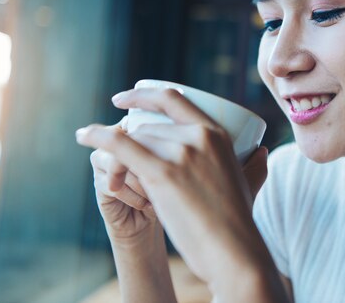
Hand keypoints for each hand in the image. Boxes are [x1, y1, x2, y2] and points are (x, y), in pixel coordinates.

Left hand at [76, 88, 270, 288]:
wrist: (233, 250)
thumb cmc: (238, 222)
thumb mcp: (249, 182)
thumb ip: (255, 164)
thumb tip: (262, 151)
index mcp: (216, 133)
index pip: (173, 99)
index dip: (145, 94)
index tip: (124, 99)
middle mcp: (198, 136)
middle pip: (148, 127)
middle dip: (129, 145)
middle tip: (122, 170)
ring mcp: (181, 152)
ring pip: (135, 140)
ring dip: (119, 159)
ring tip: (116, 180)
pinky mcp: (163, 173)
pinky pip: (122, 146)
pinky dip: (98, 137)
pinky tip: (83, 136)